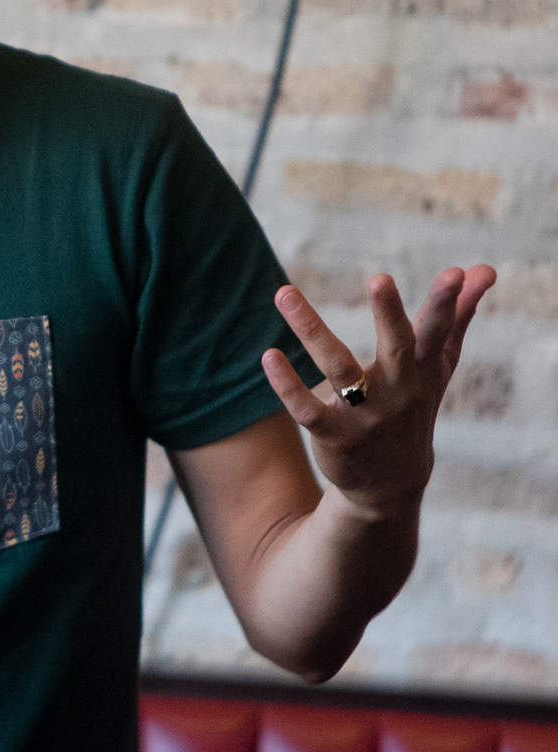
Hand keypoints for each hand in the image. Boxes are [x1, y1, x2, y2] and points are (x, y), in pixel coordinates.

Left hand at [260, 265, 495, 521]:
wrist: (392, 482)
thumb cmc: (415, 405)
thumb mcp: (439, 364)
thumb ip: (458, 315)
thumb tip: (484, 269)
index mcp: (424, 368)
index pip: (438, 331)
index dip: (447, 303)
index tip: (456, 272)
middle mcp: (398, 389)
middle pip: (398, 347)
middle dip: (391, 314)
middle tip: (380, 278)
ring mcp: (366, 414)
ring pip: (338, 368)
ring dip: (311, 330)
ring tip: (284, 293)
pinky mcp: (334, 435)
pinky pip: (307, 409)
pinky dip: (287, 385)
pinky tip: (269, 355)